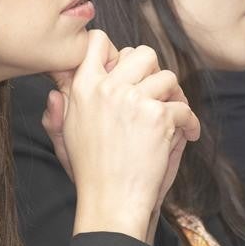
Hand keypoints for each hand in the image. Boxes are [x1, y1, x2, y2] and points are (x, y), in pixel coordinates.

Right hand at [43, 30, 199, 240]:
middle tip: (158, 94)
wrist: (111, 203)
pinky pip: (183, 106)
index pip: (98, 42)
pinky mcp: (158, 117)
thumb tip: (55, 93)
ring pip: (167, 76)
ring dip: (176, 96)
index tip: (128, 70)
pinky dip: (190, 122)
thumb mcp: (64, 140)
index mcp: (82, 88)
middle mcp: (107, 88)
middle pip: (141, 53)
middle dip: (154, 71)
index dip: (117, 51)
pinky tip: (186, 134)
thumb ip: (57, 114)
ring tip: (174, 116)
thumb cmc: (90, 174)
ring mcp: (133, 100)